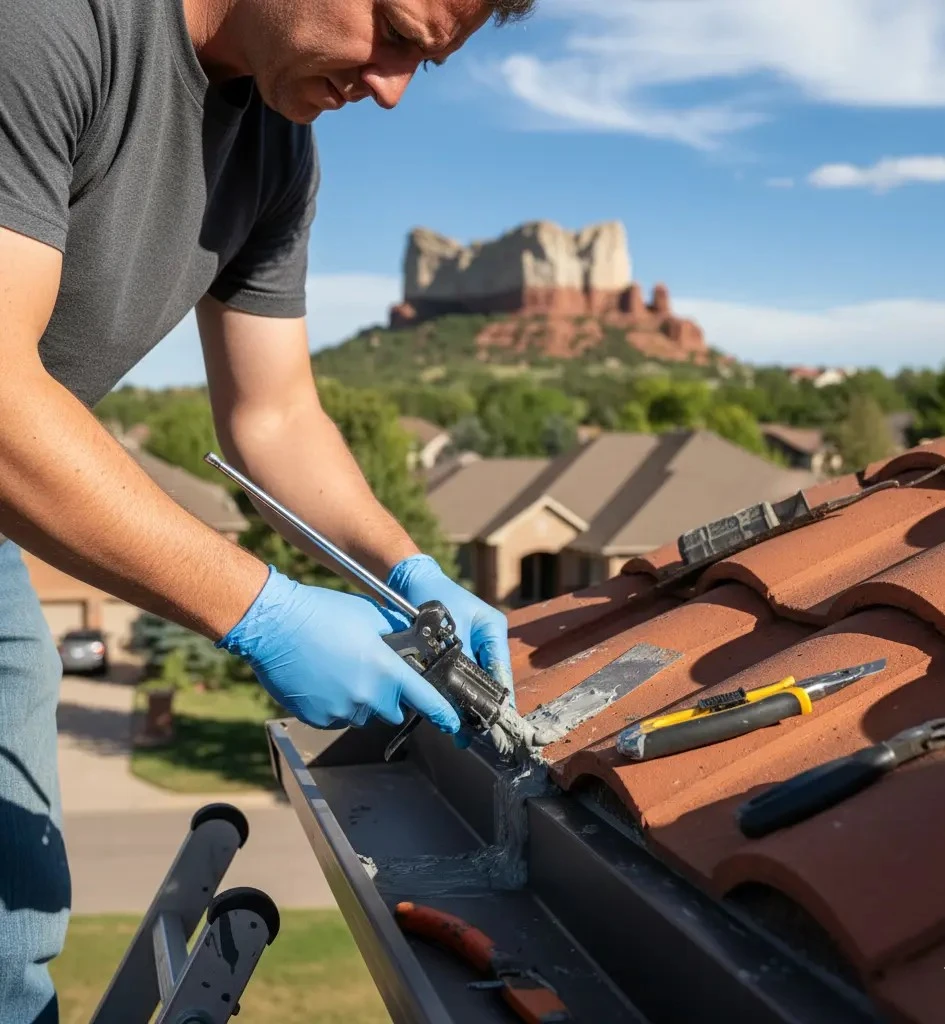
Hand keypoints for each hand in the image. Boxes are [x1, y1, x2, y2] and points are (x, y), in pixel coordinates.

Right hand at [217, 565, 460, 734]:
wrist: (274, 625)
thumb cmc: (323, 613)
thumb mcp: (372, 615)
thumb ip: (398, 635)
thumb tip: (416, 644)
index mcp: (386, 670)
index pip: (426, 700)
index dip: (444, 715)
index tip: (454, 725)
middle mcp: (367, 696)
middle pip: (393, 710)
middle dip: (390, 697)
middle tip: (374, 671)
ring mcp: (341, 711)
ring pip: (364, 714)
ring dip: (362, 699)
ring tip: (342, 668)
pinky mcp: (318, 718)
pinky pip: (338, 717)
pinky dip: (338, 703)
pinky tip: (325, 678)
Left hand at [387, 555, 514, 755]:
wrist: (412, 582)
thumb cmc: (433, 598)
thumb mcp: (450, 630)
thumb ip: (459, 660)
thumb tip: (462, 694)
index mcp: (494, 630)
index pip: (501, 671)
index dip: (497, 699)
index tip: (493, 722)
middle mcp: (489, 640)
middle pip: (490, 681)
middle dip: (481, 707)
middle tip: (473, 733)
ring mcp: (475, 647)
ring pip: (475, 682)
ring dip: (468, 704)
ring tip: (462, 731)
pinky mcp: (459, 652)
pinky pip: (461, 677)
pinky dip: (457, 693)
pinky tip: (451, 712)